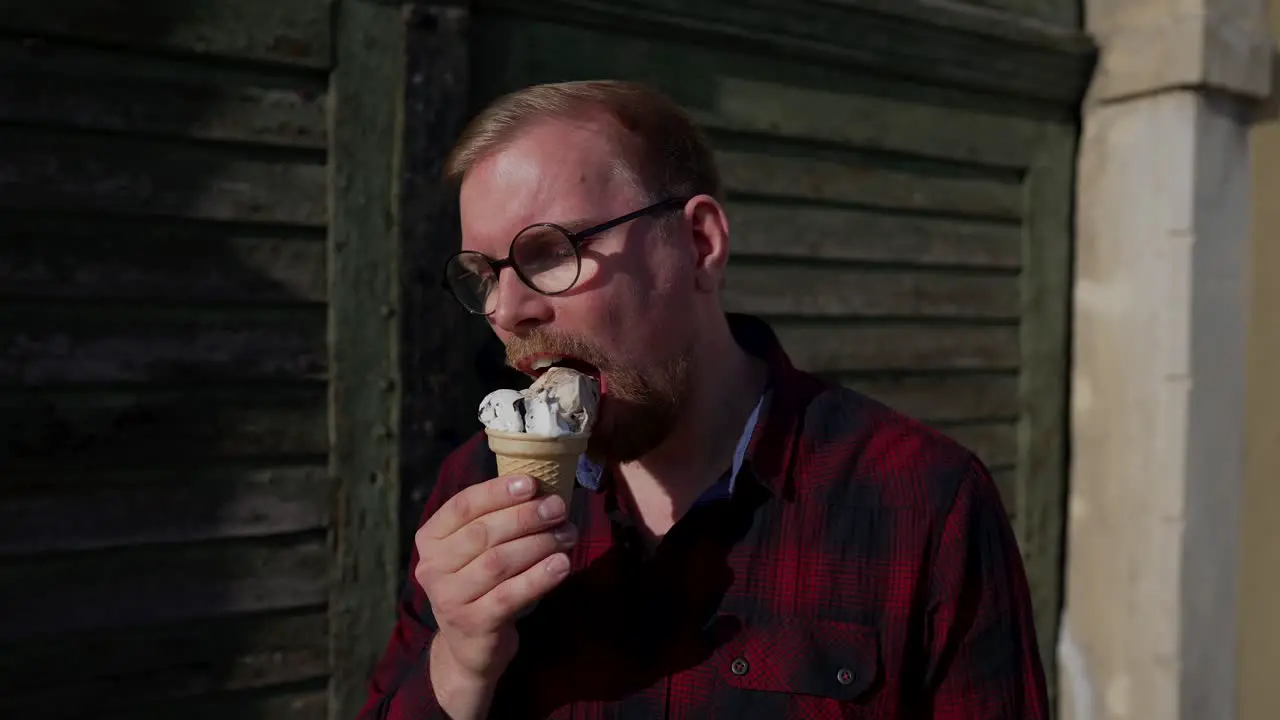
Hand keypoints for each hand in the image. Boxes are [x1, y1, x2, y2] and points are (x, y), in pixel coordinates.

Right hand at [415, 475, 576, 702]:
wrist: (467, 647)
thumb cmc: (479, 584)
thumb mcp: (474, 551)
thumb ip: (494, 519)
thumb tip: (540, 489)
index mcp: (430, 539)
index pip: (462, 506)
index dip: (497, 492)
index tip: (531, 483)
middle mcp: (432, 567)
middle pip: (483, 533)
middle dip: (526, 517)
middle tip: (559, 508)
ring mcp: (449, 598)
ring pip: (498, 562)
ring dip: (539, 544)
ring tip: (568, 534)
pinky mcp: (473, 624)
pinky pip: (510, 595)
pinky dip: (539, 577)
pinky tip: (562, 565)